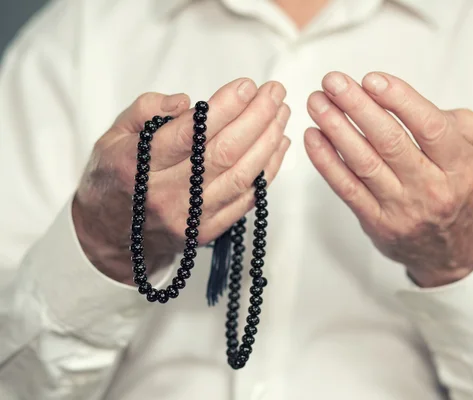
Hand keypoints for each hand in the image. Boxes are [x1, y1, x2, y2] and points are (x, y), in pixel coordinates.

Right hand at [73, 79, 290, 283]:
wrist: (110, 234)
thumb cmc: (114, 177)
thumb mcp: (112, 136)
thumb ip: (145, 110)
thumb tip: (186, 102)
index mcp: (137, 166)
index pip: (190, 133)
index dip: (224, 108)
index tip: (247, 86)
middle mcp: (165, 194)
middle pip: (222, 153)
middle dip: (256, 118)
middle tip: (274, 92)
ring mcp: (189, 217)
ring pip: (240, 176)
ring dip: (267, 142)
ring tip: (281, 113)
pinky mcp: (206, 231)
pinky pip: (245, 200)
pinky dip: (267, 171)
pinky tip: (278, 145)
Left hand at [305, 71, 472, 287]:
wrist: (456, 252)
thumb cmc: (464, 194)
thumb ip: (455, 124)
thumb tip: (408, 101)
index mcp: (461, 166)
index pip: (429, 127)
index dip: (399, 100)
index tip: (371, 80)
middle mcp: (432, 188)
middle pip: (389, 141)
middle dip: (356, 107)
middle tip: (333, 82)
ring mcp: (402, 208)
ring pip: (364, 163)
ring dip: (336, 129)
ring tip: (318, 103)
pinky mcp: (377, 222)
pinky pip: (347, 188)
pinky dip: (326, 161)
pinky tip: (314, 137)